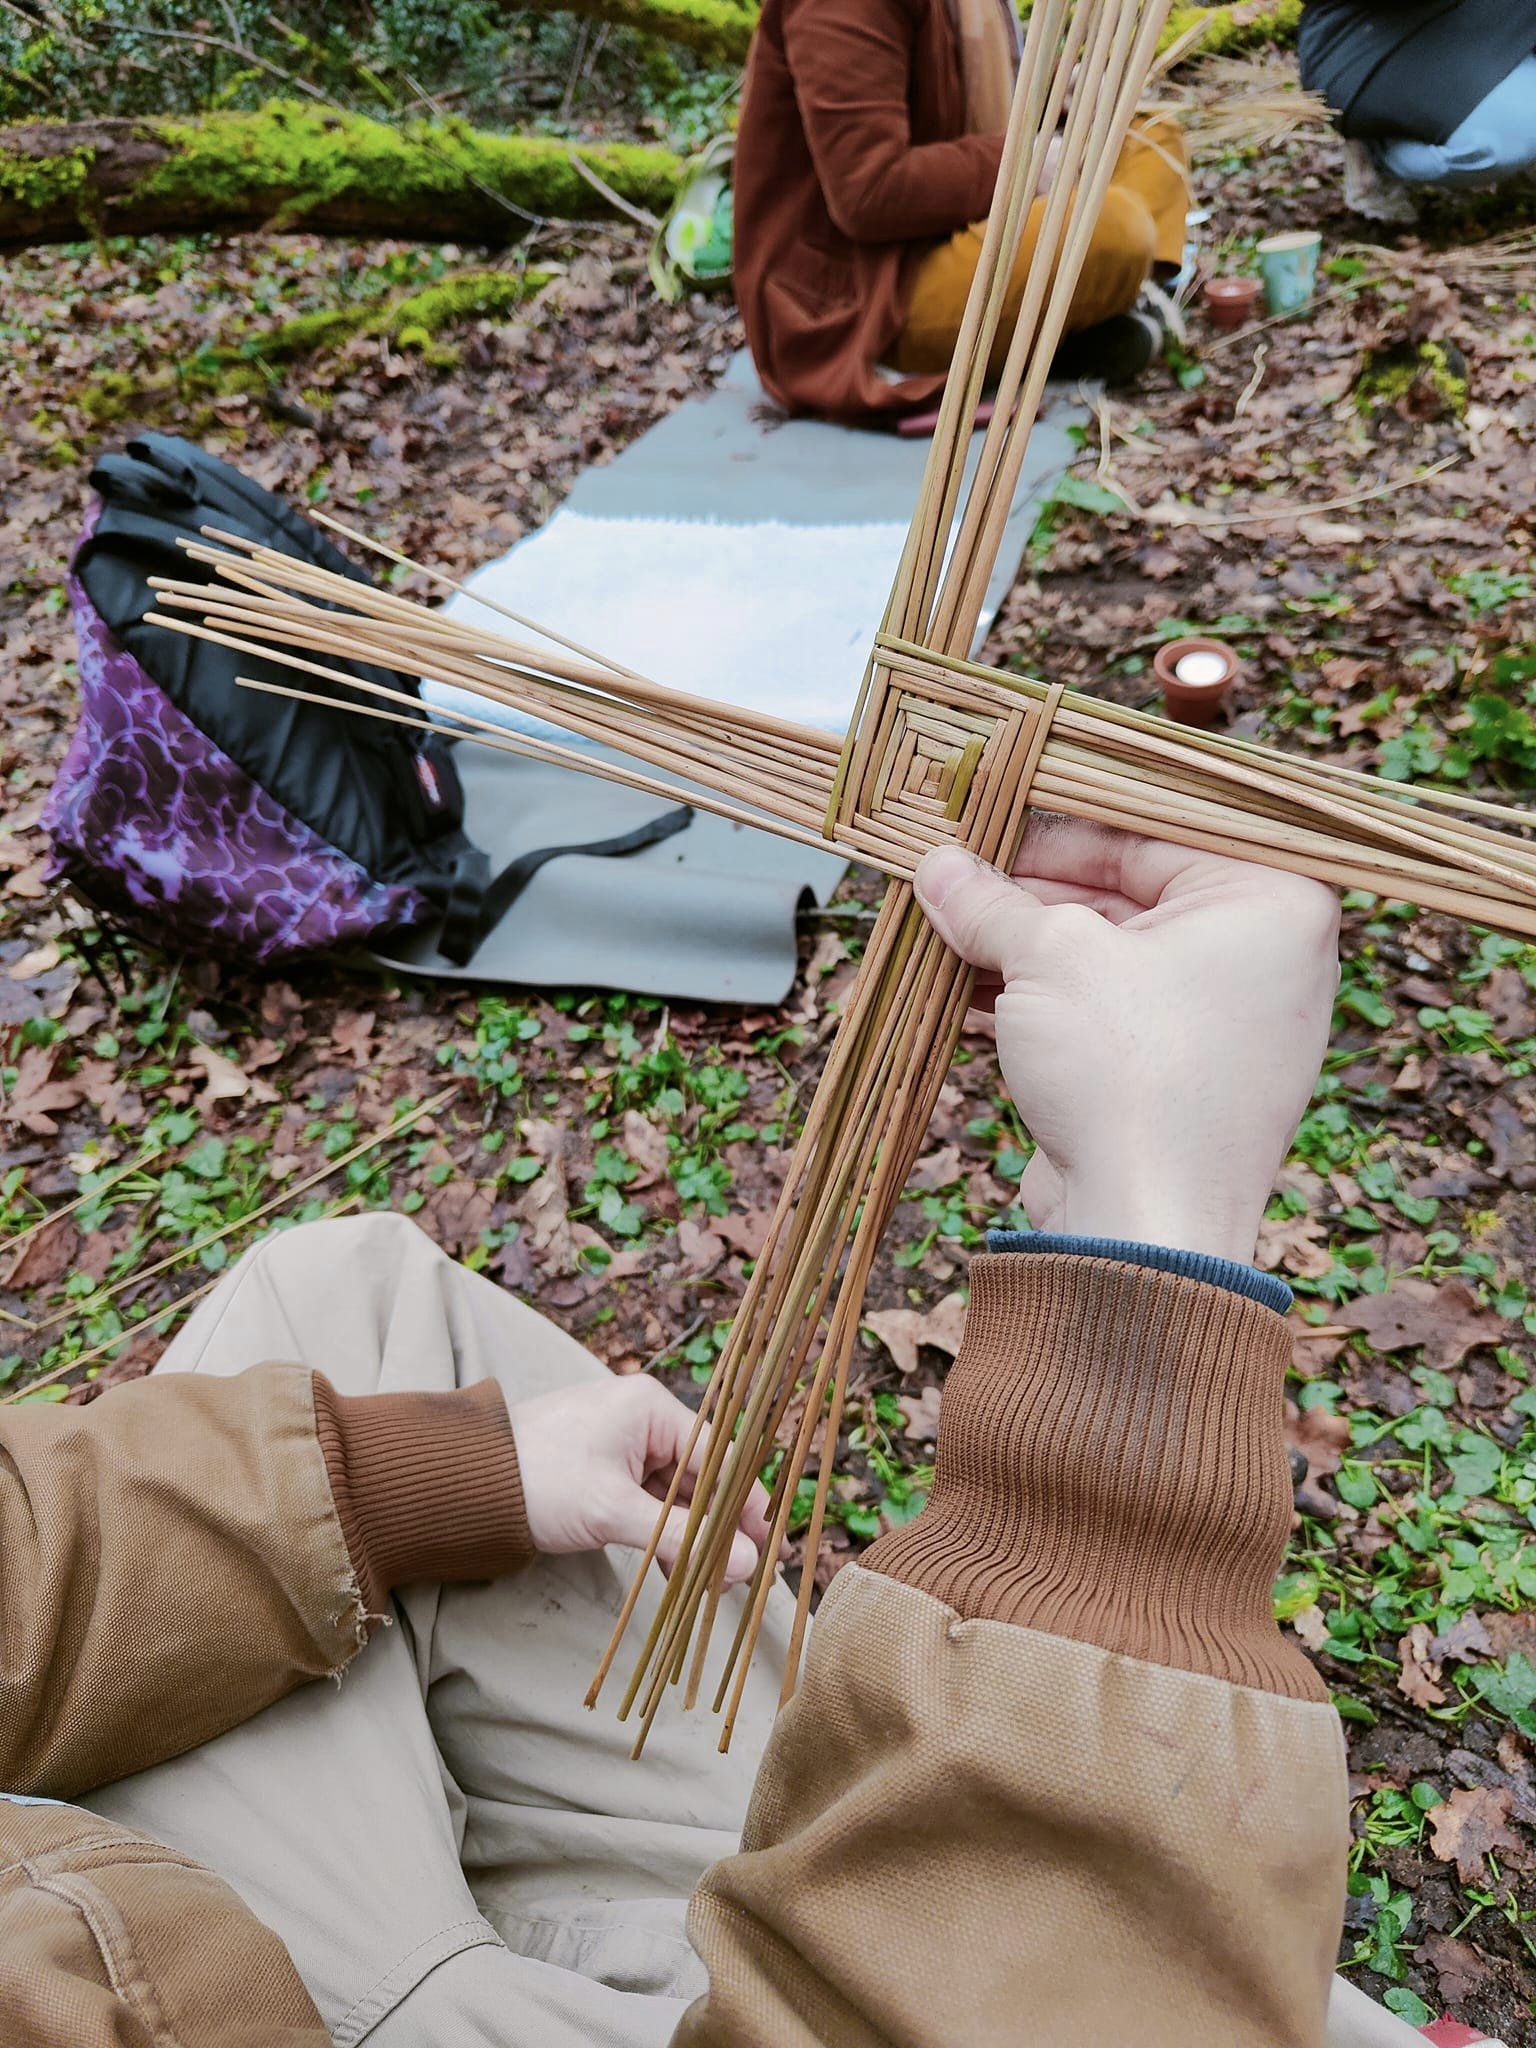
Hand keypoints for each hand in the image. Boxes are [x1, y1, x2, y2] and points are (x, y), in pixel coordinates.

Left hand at [509, 1375, 770, 1584]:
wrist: (465, 1485)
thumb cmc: (539, 1481)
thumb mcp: (613, 1511)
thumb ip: (681, 1537)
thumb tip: (744, 1563)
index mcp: (651, 1409)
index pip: (719, 1455)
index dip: (745, 1503)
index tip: (764, 1546)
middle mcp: (643, 1420)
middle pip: (700, 1477)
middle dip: (717, 1528)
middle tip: (735, 1577)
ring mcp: (624, 1446)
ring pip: (676, 1496)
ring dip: (690, 1537)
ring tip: (708, 1584)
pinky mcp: (606, 1473)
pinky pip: (649, 1504)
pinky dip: (662, 1536)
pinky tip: (673, 1572)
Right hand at [914, 818, 1339, 1262]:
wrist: (1146, 1231)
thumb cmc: (1129, 1074)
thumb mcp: (1048, 959)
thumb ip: (992, 902)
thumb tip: (937, 864)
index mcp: (1272, 900)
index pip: (1149, 828)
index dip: (1052, 823)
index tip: (982, 819)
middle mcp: (1265, 955)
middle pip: (1127, 891)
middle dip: (1029, 891)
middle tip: (949, 875)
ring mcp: (1227, 1022)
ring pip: (1109, 957)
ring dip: (1023, 947)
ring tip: (944, 929)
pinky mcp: (1184, 1077)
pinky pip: (1109, 1014)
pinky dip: (1043, 1002)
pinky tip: (966, 991)